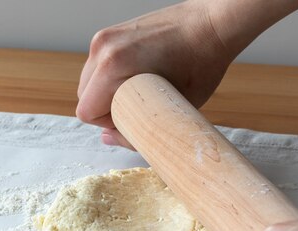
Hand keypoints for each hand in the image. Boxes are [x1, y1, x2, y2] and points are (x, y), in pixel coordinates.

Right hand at [76, 1, 233, 148]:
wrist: (212, 25)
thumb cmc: (200, 65)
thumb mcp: (172, 110)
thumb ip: (136, 131)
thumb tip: (108, 138)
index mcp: (112, 66)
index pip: (87, 111)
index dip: (108, 124)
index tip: (133, 121)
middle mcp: (103, 48)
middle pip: (85, 96)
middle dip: (106, 108)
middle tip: (140, 109)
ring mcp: (106, 37)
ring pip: (90, 80)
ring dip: (108, 92)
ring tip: (141, 91)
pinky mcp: (113, 32)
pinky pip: (100, 64)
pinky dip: (112, 76)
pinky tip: (140, 76)